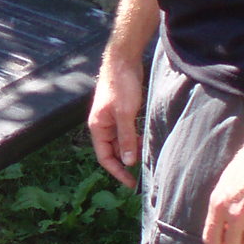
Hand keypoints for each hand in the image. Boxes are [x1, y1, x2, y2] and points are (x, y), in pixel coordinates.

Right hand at [87, 54, 144, 188]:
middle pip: (112, 151)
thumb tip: (128, 162)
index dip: (117, 172)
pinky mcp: (120, 112)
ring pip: (120, 142)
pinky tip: (144, 141)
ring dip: (130, 150)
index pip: (104, 157)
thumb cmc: (121, 84)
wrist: (123, 60)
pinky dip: (133, 139)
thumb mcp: (125, 113)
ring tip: (145, 156)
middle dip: (125, 162)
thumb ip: (126, 138)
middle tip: (142, 172)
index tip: (131, 183)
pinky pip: (126, 132)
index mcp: (97, 126)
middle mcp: (102, 125)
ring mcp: (111, 118)